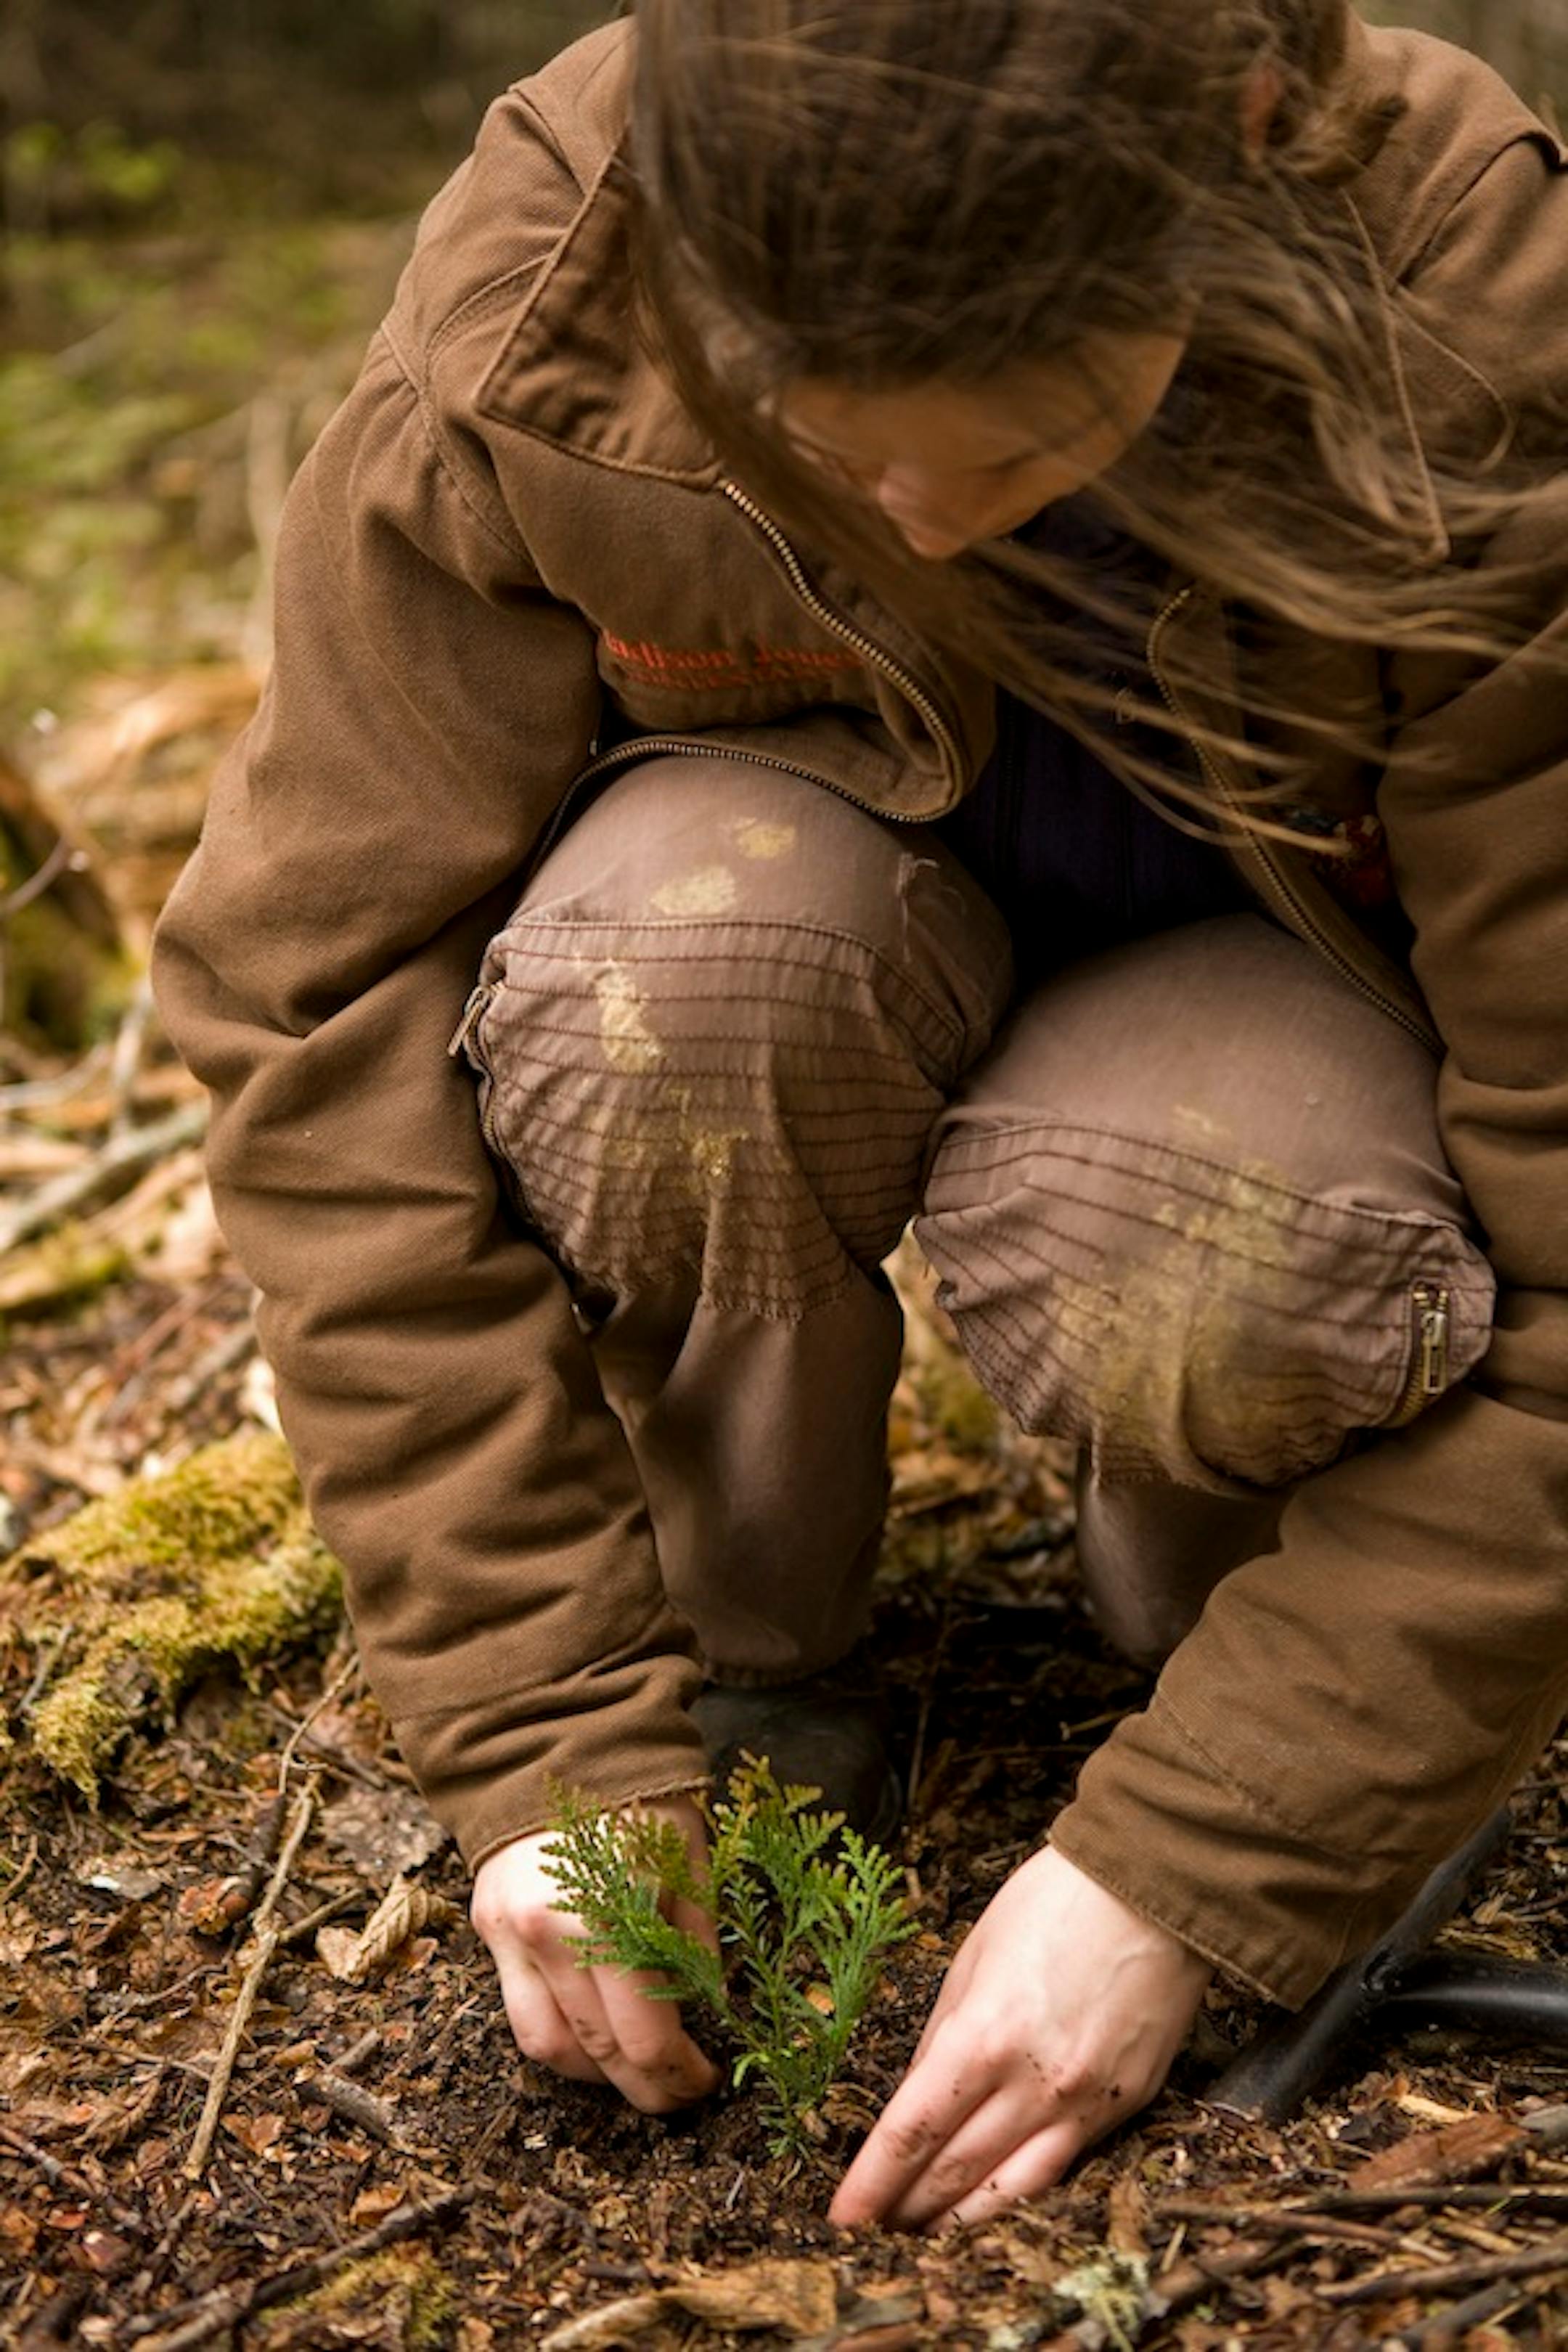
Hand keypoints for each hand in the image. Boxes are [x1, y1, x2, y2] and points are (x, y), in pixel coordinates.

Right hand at [471, 1794, 721, 2113]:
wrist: (557, 1743)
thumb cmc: (640, 1800)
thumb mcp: (691, 1863)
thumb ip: (699, 1944)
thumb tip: (710, 2014)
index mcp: (610, 1916)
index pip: (644, 2037)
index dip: (680, 2074)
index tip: (708, 2080)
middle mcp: (549, 1936)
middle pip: (598, 2053)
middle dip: (644, 2087)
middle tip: (678, 2092)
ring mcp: (509, 1937)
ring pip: (548, 2048)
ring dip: (596, 2075)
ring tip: (634, 2069)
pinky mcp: (487, 1930)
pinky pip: (520, 2013)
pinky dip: (559, 2040)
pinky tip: (593, 2035)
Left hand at [830, 1846, 1211, 2230]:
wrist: (1156, 1888)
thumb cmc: (1055, 1904)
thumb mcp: (973, 1958)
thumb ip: (942, 2036)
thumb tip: (913, 2098)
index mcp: (984, 2036)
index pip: (911, 2133)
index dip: (871, 2185)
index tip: (841, 2220)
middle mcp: (1034, 2084)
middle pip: (954, 2171)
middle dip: (905, 2212)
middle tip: (871, 2239)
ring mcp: (1085, 2103)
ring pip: (1011, 2193)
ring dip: (960, 2225)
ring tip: (923, 2243)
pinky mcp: (1125, 2107)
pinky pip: (1064, 2169)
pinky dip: (1021, 2198)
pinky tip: (995, 2209)